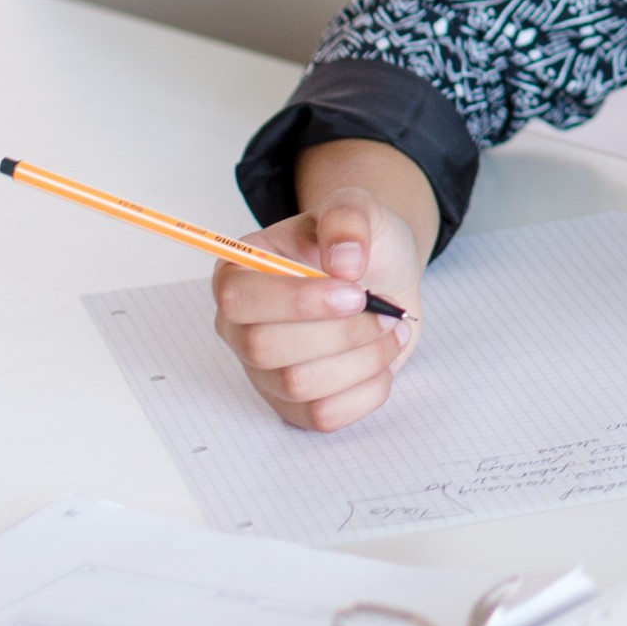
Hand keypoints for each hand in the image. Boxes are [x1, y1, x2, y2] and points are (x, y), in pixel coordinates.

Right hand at [209, 189, 425, 432]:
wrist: (383, 274)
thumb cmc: (357, 244)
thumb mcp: (358, 208)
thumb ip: (347, 219)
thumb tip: (343, 262)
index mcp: (239, 273)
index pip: (238, 299)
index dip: (297, 301)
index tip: (354, 292)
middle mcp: (240, 328)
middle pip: (266, 350)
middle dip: (340, 332)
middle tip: (381, 310)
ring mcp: (264, 373)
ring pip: (299, 387)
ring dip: (361, 358)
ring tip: (389, 328)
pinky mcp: (295, 406)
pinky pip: (324, 416)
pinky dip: (367, 389)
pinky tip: (382, 357)